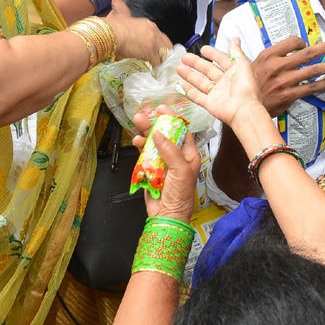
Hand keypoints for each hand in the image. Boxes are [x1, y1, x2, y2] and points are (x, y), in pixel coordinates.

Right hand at [109, 15, 171, 66]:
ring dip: (159, 61)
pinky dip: (154, 67)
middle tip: (160, 61)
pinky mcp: (150, 51)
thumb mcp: (125, 23)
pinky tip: (152, 70)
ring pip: (162, 55)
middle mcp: (154, 31)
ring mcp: (153, 41)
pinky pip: (156, 62)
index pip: (161, 36)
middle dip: (164, 54)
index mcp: (148, 24)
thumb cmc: (111, 29)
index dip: (160, 45)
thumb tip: (126, 28)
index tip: (158, 51)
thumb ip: (132, 28)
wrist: (108, 33)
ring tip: (156, 68)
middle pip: (166, 45)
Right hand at [131, 105, 200, 222]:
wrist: (167, 215)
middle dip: (154, 124)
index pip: (181, 133)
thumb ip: (170, 150)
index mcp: (189, 156)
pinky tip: (136, 140)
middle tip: (144, 113)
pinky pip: (145, 155)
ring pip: (153, 144)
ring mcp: (163, 163)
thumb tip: (159, 133)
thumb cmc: (180, 195)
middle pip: (165, 136)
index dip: (172, 120)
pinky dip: (140, 147)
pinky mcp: (151, 170)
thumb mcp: (180, 170)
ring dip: (145, 133)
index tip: (162, 109)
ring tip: (136, 123)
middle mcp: (176, 157)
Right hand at [178, 39, 263, 128]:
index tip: (203, 49)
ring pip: (200, 82)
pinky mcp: (210, 104)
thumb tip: (235, 39)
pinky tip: (180, 85)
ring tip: (179, 67)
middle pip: (208, 70)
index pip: (222, 60)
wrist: (243, 110)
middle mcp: (226, 83)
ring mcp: (217, 94)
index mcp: (235, 73)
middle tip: (185, 57)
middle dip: (196, 63)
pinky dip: (188, 91)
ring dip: (189, 75)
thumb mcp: (243, 65)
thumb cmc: (247, 88)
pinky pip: (197, 96)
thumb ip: (236, 52)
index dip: (213, 54)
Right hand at [251, 35, 324, 114]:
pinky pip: (311, 88)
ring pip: (313, 70)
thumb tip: (288, 46)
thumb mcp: (254, 63)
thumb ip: (272, 55)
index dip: (303, 42)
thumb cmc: (250, 84)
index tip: (307, 45)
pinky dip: (324, 83)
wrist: (243, 106)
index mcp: (269, 55)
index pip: (293, 41)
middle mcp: (278, 66)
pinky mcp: (289, 95)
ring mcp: (285, 81)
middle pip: (308, 53)